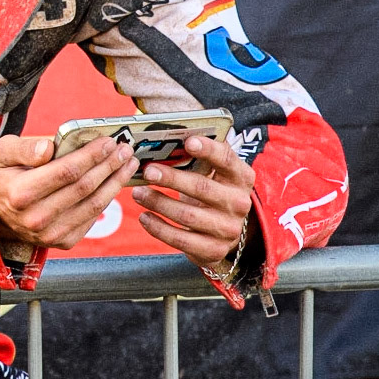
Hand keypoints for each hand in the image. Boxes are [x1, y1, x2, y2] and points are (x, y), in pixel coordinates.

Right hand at [0, 134, 138, 249]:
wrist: (0, 213)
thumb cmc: (7, 176)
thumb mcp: (4, 153)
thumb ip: (23, 147)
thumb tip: (48, 147)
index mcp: (20, 193)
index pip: (65, 171)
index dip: (90, 156)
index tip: (108, 141)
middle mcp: (36, 218)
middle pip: (84, 187)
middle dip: (109, 165)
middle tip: (125, 149)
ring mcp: (51, 234)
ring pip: (94, 204)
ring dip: (115, 181)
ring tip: (127, 163)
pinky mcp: (64, 241)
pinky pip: (92, 217)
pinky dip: (107, 198)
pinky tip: (114, 182)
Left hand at [131, 135, 255, 273]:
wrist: (223, 231)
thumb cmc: (210, 191)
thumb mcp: (212, 172)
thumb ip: (198, 154)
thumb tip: (168, 129)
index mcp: (241, 177)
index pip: (227, 159)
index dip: (208, 149)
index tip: (187, 142)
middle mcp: (239, 203)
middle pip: (202, 187)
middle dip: (172, 178)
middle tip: (148, 171)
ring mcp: (228, 229)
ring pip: (188, 215)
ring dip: (158, 203)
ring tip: (138, 194)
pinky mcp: (213, 249)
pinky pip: (181, 239)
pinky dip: (159, 228)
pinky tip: (144, 217)